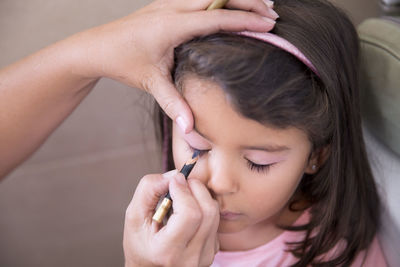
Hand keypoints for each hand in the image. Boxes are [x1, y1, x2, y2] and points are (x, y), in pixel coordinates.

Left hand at [78, 0, 276, 132]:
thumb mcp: (150, 82)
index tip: (270, 24)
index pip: (218, 18)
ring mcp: (168, 2)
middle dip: (249, 1)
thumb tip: (190, 127)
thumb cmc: (122, 61)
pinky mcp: (166, 4)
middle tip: (272, 13)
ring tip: (259, 7)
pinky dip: (221, 0)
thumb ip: (172, 103)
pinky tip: (230, 8)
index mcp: (172, 25)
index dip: (247, 20)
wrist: (96, 46)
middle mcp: (172, 7)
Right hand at [123, 170, 219, 266]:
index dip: (183, 191)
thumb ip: (149, 190)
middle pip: (207, 211)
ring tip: (182, 197)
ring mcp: (205, 256)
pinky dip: (203, 208)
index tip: (172, 181)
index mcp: (168, 252)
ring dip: (200, 196)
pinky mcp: (213, 251)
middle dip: (195, 188)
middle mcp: (191, 258)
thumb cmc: (140, 244)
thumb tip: (173, 175)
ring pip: (214, 214)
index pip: (190, 214)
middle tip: (180, 183)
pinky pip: (215, 220)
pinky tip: (187, 212)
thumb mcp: (134, 217)